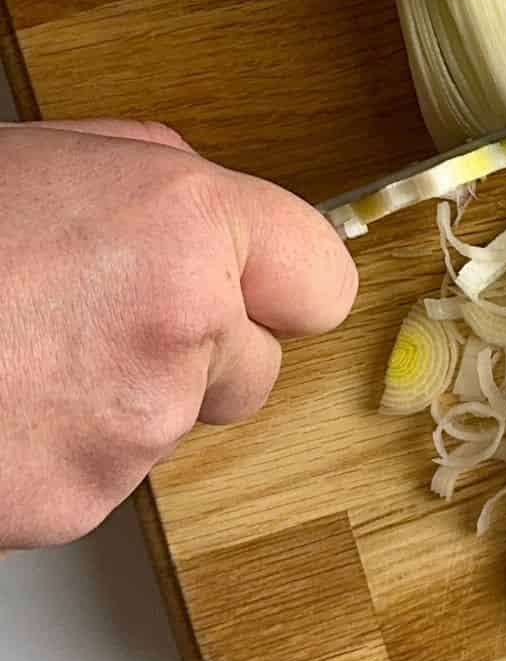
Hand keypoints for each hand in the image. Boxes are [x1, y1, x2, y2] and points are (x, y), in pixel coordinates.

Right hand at [0, 119, 356, 547]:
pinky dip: (58, 456)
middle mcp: (183, 328)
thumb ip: (148, 173)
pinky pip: (100, 480)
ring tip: (19, 356)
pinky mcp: (75, 504)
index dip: (282, 285)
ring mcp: (132, 428)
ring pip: (172, 427)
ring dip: (119, 404)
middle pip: (256, 370)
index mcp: (185, 224)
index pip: (320, 278)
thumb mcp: (42, 156)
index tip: (257, 290)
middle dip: (197, 356)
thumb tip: (195, 196)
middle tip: (95, 323)